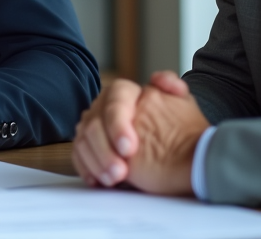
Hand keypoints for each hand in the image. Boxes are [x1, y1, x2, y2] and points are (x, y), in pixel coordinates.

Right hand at [72, 70, 202, 191]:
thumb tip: (159, 80)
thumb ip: (172, 86)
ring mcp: (95, 126)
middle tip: (119, 172)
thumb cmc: (179, 130)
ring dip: (96, 162)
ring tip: (112, 180)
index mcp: (124, 92)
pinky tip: (96, 180)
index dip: (118, 125)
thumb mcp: (181, 104)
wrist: (181, 154)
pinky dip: (86, 167)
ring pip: (84, 140)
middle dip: (104, 151)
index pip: (115, 102)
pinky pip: (79, 153)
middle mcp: (104, 105)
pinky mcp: (91, 145)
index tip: (129, 149)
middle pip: (94, 124)